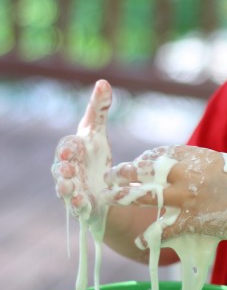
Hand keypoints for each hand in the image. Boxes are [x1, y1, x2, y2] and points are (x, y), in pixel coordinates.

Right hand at [52, 80, 112, 227]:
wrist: (101, 188)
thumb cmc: (94, 157)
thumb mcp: (97, 133)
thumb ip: (99, 109)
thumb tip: (103, 82)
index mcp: (72, 152)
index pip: (66, 146)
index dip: (68, 148)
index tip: (71, 149)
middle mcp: (68, 171)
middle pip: (60, 169)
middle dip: (62, 168)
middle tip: (67, 168)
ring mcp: (73, 189)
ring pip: (65, 189)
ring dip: (66, 188)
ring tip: (68, 187)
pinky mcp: (81, 206)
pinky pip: (77, 208)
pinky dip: (79, 206)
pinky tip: (83, 204)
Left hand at [103, 145, 226, 246]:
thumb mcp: (222, 165)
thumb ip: (201, 166)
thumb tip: (188, 166)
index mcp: (195, 158)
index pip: (163, 153)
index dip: (147, 158)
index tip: (138, 163)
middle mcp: (186, 175)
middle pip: (149, 171)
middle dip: (127, 172)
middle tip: (110, 174)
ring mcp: (186, 198)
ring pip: (149, 196)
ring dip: (127, 197)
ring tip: (109, 198)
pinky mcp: (190, 220)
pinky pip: (165, 229)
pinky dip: (151, 237)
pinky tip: (139, 241)